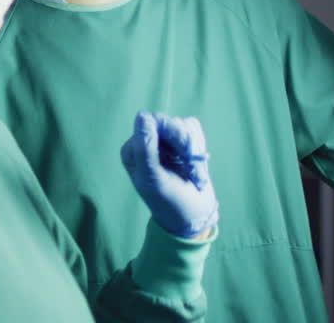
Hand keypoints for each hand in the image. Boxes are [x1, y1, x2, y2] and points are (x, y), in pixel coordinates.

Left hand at [120, 112, 218, 238]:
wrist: (194, 216)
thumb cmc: (169, 203)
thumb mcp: (153, 180)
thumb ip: (145, 149)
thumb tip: (143, 117)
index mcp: (134, 150)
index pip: (151, 121)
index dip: (170, 133)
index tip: (180, 155)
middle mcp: (148, 142)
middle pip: (170, 121)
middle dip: (186, 145)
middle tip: (192, 171)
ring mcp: (166, 141)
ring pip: (185, 125)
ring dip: (195, 152)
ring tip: (194, 175)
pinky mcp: (182, 142)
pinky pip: (194, 129)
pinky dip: (200, 149)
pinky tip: (197, 168)